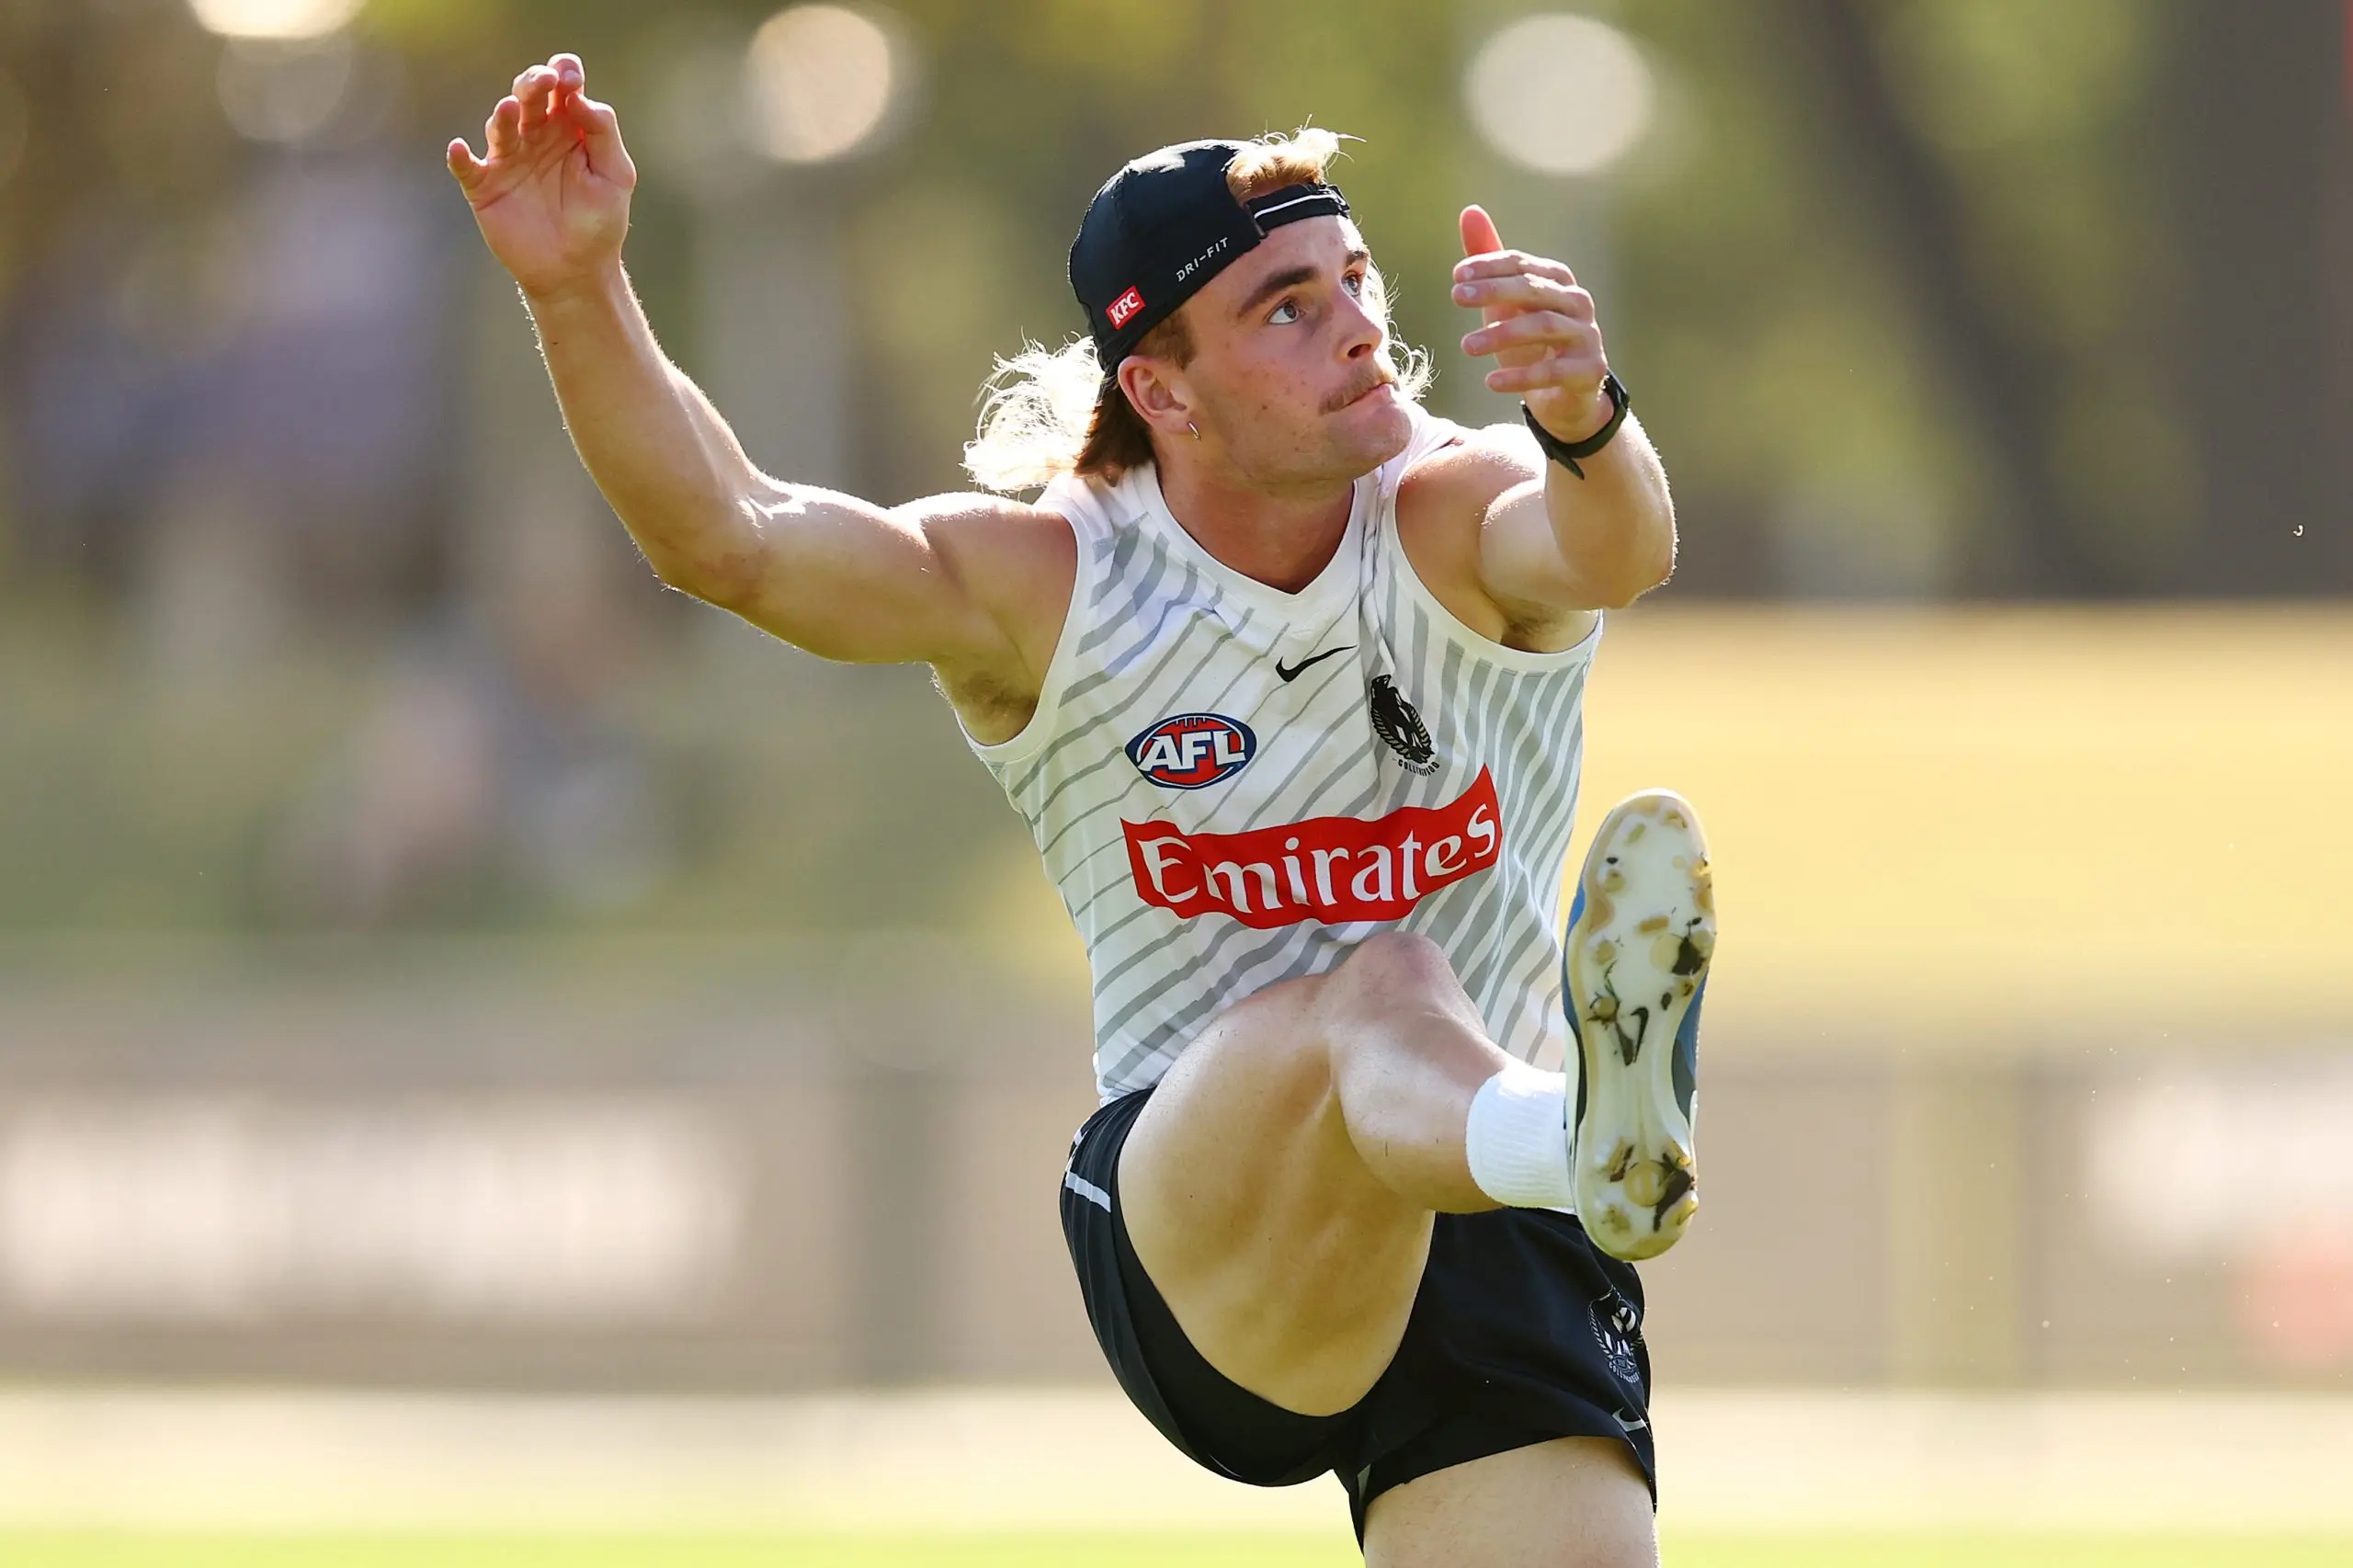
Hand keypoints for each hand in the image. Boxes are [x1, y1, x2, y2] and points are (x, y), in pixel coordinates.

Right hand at [446, 54, 636, 301]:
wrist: (577, 270)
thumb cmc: (599, 221)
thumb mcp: (615, 175)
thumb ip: (602, 132)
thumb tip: (579, 98)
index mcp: (568, 128)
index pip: (562, 87)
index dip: (563, 73)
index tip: (569, 77)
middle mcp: (535, 136)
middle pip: (528, 96)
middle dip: (533, 83)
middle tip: (544, 81)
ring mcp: (509, 159)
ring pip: (500, 126)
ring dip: (504, 115)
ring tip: (512, 108)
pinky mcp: (485, 187)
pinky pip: (467, 168)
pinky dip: (460, 158)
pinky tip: (459, 149)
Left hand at [1452, 206, 1611, 442]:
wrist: (1565, 395)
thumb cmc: (1531, 342)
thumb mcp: (1505, 302)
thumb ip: (1490, 261)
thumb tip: (1470, 211)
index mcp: (1557, 280)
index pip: (1521, 264)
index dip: (1490, 267)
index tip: (1456, 277)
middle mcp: (1577, 302)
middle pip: (1533, 289)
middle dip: (1493, 291)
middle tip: (1456, 298)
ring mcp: (1587, 336)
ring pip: (1543, 327)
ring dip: (1501, 334)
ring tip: (1466, 346)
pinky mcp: (1590, 370)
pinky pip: (1553, 371)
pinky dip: (1521, 377)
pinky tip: (1490, 381)